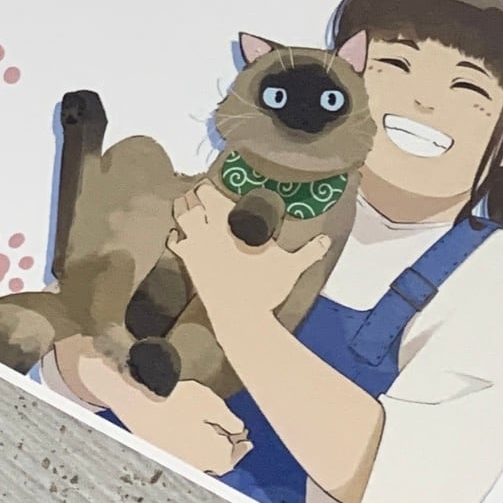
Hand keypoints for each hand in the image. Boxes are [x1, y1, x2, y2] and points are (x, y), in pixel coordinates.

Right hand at [54, 337, 249, 473]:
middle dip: (225, 449)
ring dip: (208, 450)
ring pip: (198, 462)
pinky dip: (191, 448)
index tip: (246, 438)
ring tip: (211, 429)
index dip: (240, 449)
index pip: (229, 461)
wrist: (134, 398)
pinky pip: (182, 457)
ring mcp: (173, 462)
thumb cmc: (173, 398)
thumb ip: (228, 420)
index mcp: (206, 455)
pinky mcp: (158, 455)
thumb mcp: (209, 402)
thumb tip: (239, 431)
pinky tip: (190, 431)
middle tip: (230, 432)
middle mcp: (191, 466)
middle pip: (214, 464)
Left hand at [169, 181, 329, 324]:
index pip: (210, 195)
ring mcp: (196, 248)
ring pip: (180, 218)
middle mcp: (208, 232)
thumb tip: (326, 240)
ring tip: (186, 205)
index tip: (211, 185)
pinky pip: (176, 243)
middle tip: (199, 193)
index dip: (208, 188)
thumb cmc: (263, 288)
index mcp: (228, 224)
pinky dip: (176, 236)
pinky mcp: (190, 265)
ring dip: (183, 210)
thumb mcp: (289, 268)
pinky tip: (178, 234)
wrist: (240, 318)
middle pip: (192, 202)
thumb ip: (308, 252)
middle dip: (195, 196)